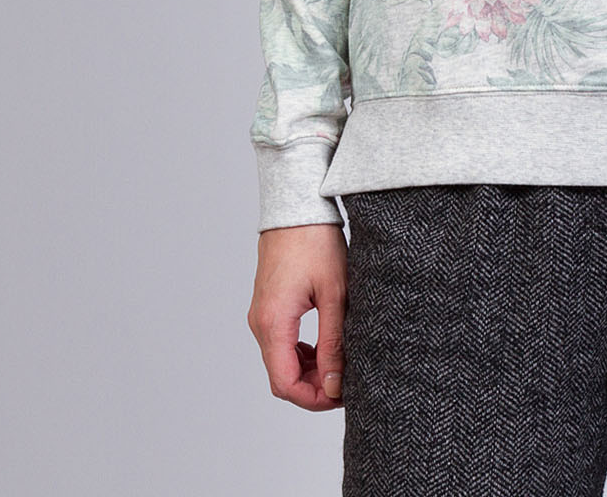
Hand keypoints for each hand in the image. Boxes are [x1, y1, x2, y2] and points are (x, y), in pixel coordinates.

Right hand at [247, 222, 347, 410]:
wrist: (298, 207)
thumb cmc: (317, 242)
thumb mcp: (335, 293)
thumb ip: (334, 342)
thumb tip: (334, 385)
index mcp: (273, 323)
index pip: (285, 384)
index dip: (314, 399)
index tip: (342, 396)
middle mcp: (260, 323)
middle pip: (281, 377)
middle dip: (313, 388)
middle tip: (346, 382)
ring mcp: (261, 314)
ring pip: (280, 361)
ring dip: (308, 370)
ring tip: (340, 363)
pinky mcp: (268, 306)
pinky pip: (279, 343)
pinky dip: (301, 353)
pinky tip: (324, 345)